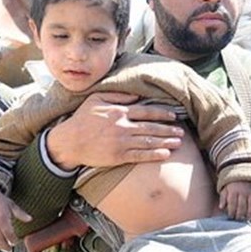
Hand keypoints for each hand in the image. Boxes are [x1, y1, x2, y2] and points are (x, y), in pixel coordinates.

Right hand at [0, 184, 31, 250]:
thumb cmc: (1, 201)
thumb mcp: (12, 206)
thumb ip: (21, 214)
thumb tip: (31, 219)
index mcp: (3, 219)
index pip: (9, 234)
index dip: (13, 240)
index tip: (17, 242)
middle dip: (5, 247)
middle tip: (9, 250)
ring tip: (2, 248)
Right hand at [46, 92, 184, 168]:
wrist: (69, 142)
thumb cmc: (82, 119)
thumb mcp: (96, 99)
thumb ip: (118, 96)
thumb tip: (136, 95)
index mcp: (119, 112)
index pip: (146, 111)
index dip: (162, 113)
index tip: (174, 116)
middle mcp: (123, 126)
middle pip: (151, 127)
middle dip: (168, 129)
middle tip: (181, 131)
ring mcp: (121, 142)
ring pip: (149, 142)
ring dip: (166, 142)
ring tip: (178, 143)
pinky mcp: (118, 156)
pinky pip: (140, 155)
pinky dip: (154, 155)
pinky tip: (165, 154)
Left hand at [219, 181, 250, 220]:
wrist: (244, 171)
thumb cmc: (233, 183)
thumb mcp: (225, 187)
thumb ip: (223, 197)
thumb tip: (221, 207)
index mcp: (234, 190)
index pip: (232, 204)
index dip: (231, 212)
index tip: (230, 216)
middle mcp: (243, 192)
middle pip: (242, 206)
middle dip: (240, 215)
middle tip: (238, 219)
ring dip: (250, 214)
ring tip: (247, 218)